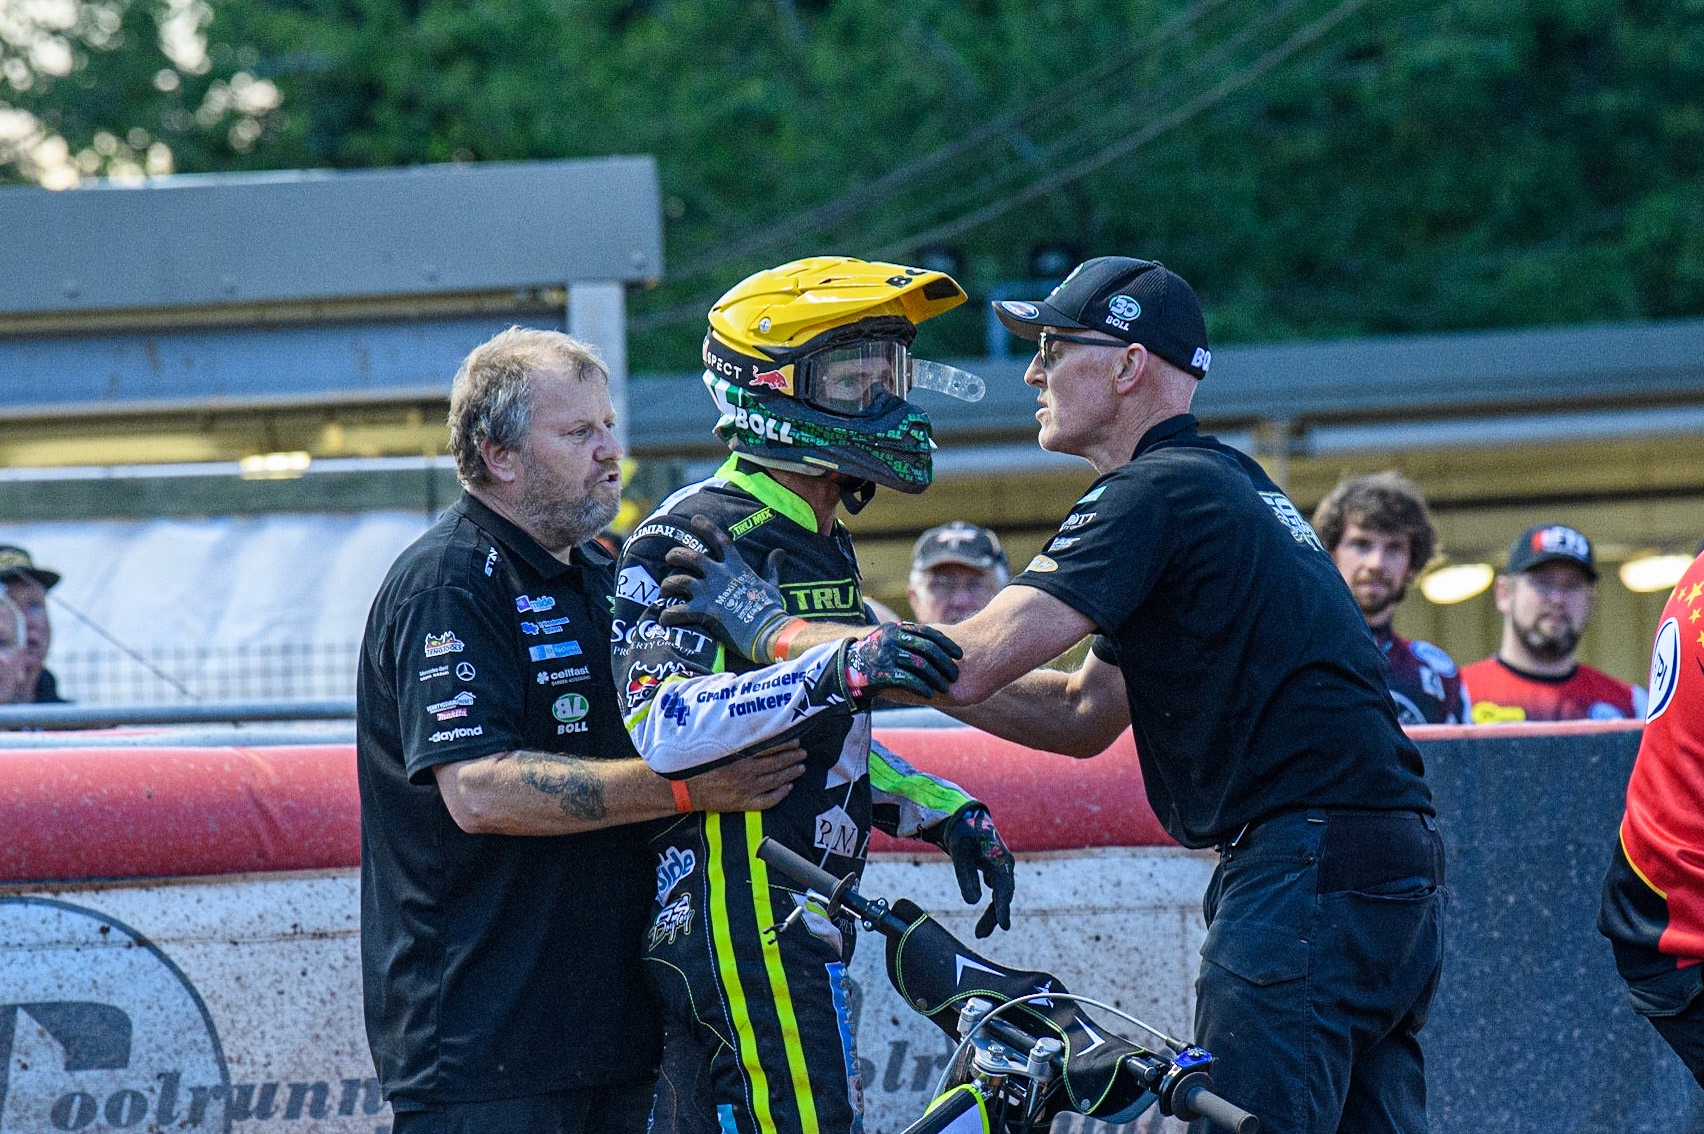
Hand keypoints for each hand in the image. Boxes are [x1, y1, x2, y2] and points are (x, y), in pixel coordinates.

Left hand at [658, 515, 797, 663]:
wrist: (767, 632)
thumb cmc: (771, 610)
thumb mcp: (772, 584)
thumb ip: (772, 567)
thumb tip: (780, 552)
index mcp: (736, 566)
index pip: (720, 540)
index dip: (706, 527)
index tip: (695, 519)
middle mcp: (719, 575)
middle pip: (690, 557)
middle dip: (675, 555)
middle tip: (669, 558)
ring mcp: (709, 593)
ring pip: (678, 581)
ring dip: (667, 584)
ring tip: (665, 590)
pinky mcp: (702, 612)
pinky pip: (676, 611)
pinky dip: (667, 615)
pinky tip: (664, 620)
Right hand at [681, 742, 806, 811]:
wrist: (684, 788)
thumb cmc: (698, 763)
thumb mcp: (715, 746)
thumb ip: (733, 738)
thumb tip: (751, 725)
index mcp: (739, 757)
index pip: (770, 748)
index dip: (785, 744)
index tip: (796, 740)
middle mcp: (745, 773)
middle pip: (776, 764)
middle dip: (793, 758)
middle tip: (804, 753)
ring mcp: (746, 790)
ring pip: (775, 781)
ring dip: (791, 774)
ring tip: (801, 768)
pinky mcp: (743, 804)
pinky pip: (768, 801)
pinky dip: (780, 794)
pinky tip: (788, 788)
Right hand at [838, 621, 961, 703]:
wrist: (843, 669)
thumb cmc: (872, 657)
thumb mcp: (887, 641)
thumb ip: (907, 640)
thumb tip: (936, 646)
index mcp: (896, 629)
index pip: (928, 633)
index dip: (946, 644)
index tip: (959, 654)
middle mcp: (892, 639)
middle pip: (928, 649)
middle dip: (945, 663)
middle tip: (955, 675)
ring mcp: (886, 655)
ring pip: (920, 664)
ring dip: (936, 677)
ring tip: (945, 687)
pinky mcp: (881, 672)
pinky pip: (908, 679)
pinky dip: (922, 687)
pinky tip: (930, 694)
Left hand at [943, 804, 1014, 937]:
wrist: (963, 816)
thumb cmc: (961, 833)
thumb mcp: (960, 853)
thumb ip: (966, 876)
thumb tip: (972, 902)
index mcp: (1000, 859)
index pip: (1004, 889)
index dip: (1003, 908)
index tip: (1004, 927)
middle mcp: (1004, 864)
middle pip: (1003, 895)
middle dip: (994, 916)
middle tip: (980, 935)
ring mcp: (1001, 866)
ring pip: (1000, 894)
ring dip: (993, 913)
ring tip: (980, 933)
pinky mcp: (994, 868)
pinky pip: (997, 890)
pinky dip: (992, 903)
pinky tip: (988, 914)